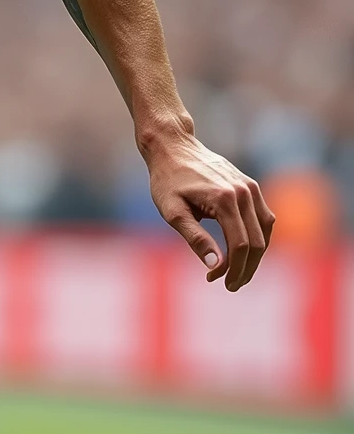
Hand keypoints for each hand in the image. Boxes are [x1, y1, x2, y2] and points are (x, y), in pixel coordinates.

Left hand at [144, 129, 273, 290]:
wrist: (173, 148)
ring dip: (254, 256)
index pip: (240, 245)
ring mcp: (250, 187)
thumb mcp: (172, 212)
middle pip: (257, 242)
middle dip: (245, 268)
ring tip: (237, 273)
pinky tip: (243, 251)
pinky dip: (258, 237)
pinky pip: (263, 218)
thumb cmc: (167, 181)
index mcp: (224, 200)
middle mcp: (244, 192)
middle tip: (230, 285)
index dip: (232, 269)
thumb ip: (195, 238)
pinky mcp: (250, 186)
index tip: (217, 281)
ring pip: (265, 231)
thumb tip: (214, 266)